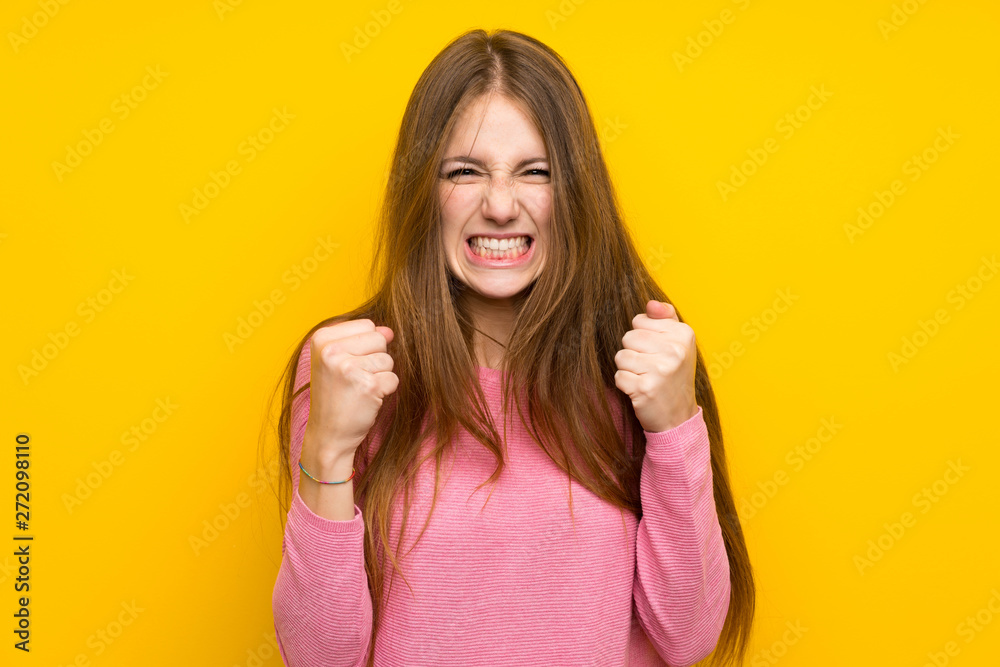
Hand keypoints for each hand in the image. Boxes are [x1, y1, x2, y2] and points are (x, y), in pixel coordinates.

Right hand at [306, 319, 398, 451]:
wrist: (328, 434)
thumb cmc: (335, 395)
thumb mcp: (339, 360)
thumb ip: (363, 339)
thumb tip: (389, 331)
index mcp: (321, 338)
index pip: (367, 325)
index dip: (365, 346)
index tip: (346, 366)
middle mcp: (331, 351)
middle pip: (380, 339)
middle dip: (375, 359)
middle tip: (354, 379)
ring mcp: (348, 368)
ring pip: (388, 359)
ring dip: (380, 376)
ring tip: (359, 389)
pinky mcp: (367, 386)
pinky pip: (393, 378)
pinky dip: (385, 391)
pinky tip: (366, 400)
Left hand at [613, 300, 697, 432]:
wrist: (678, 417)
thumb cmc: (673, 375)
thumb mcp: (678, 343)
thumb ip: (665, 318)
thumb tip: (650, 304)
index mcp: (683, 334)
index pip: (639, 320)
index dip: (643, 337)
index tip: (658, 352)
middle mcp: (675, 350)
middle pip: (628, 337)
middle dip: (634, 353)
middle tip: (651, 368)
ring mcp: (661, 370)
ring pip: (621, 356)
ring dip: (628, 369)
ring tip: (645, 378)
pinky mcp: (645, 388)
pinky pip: (618, 376)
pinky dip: (625, 385)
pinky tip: (641, 391)